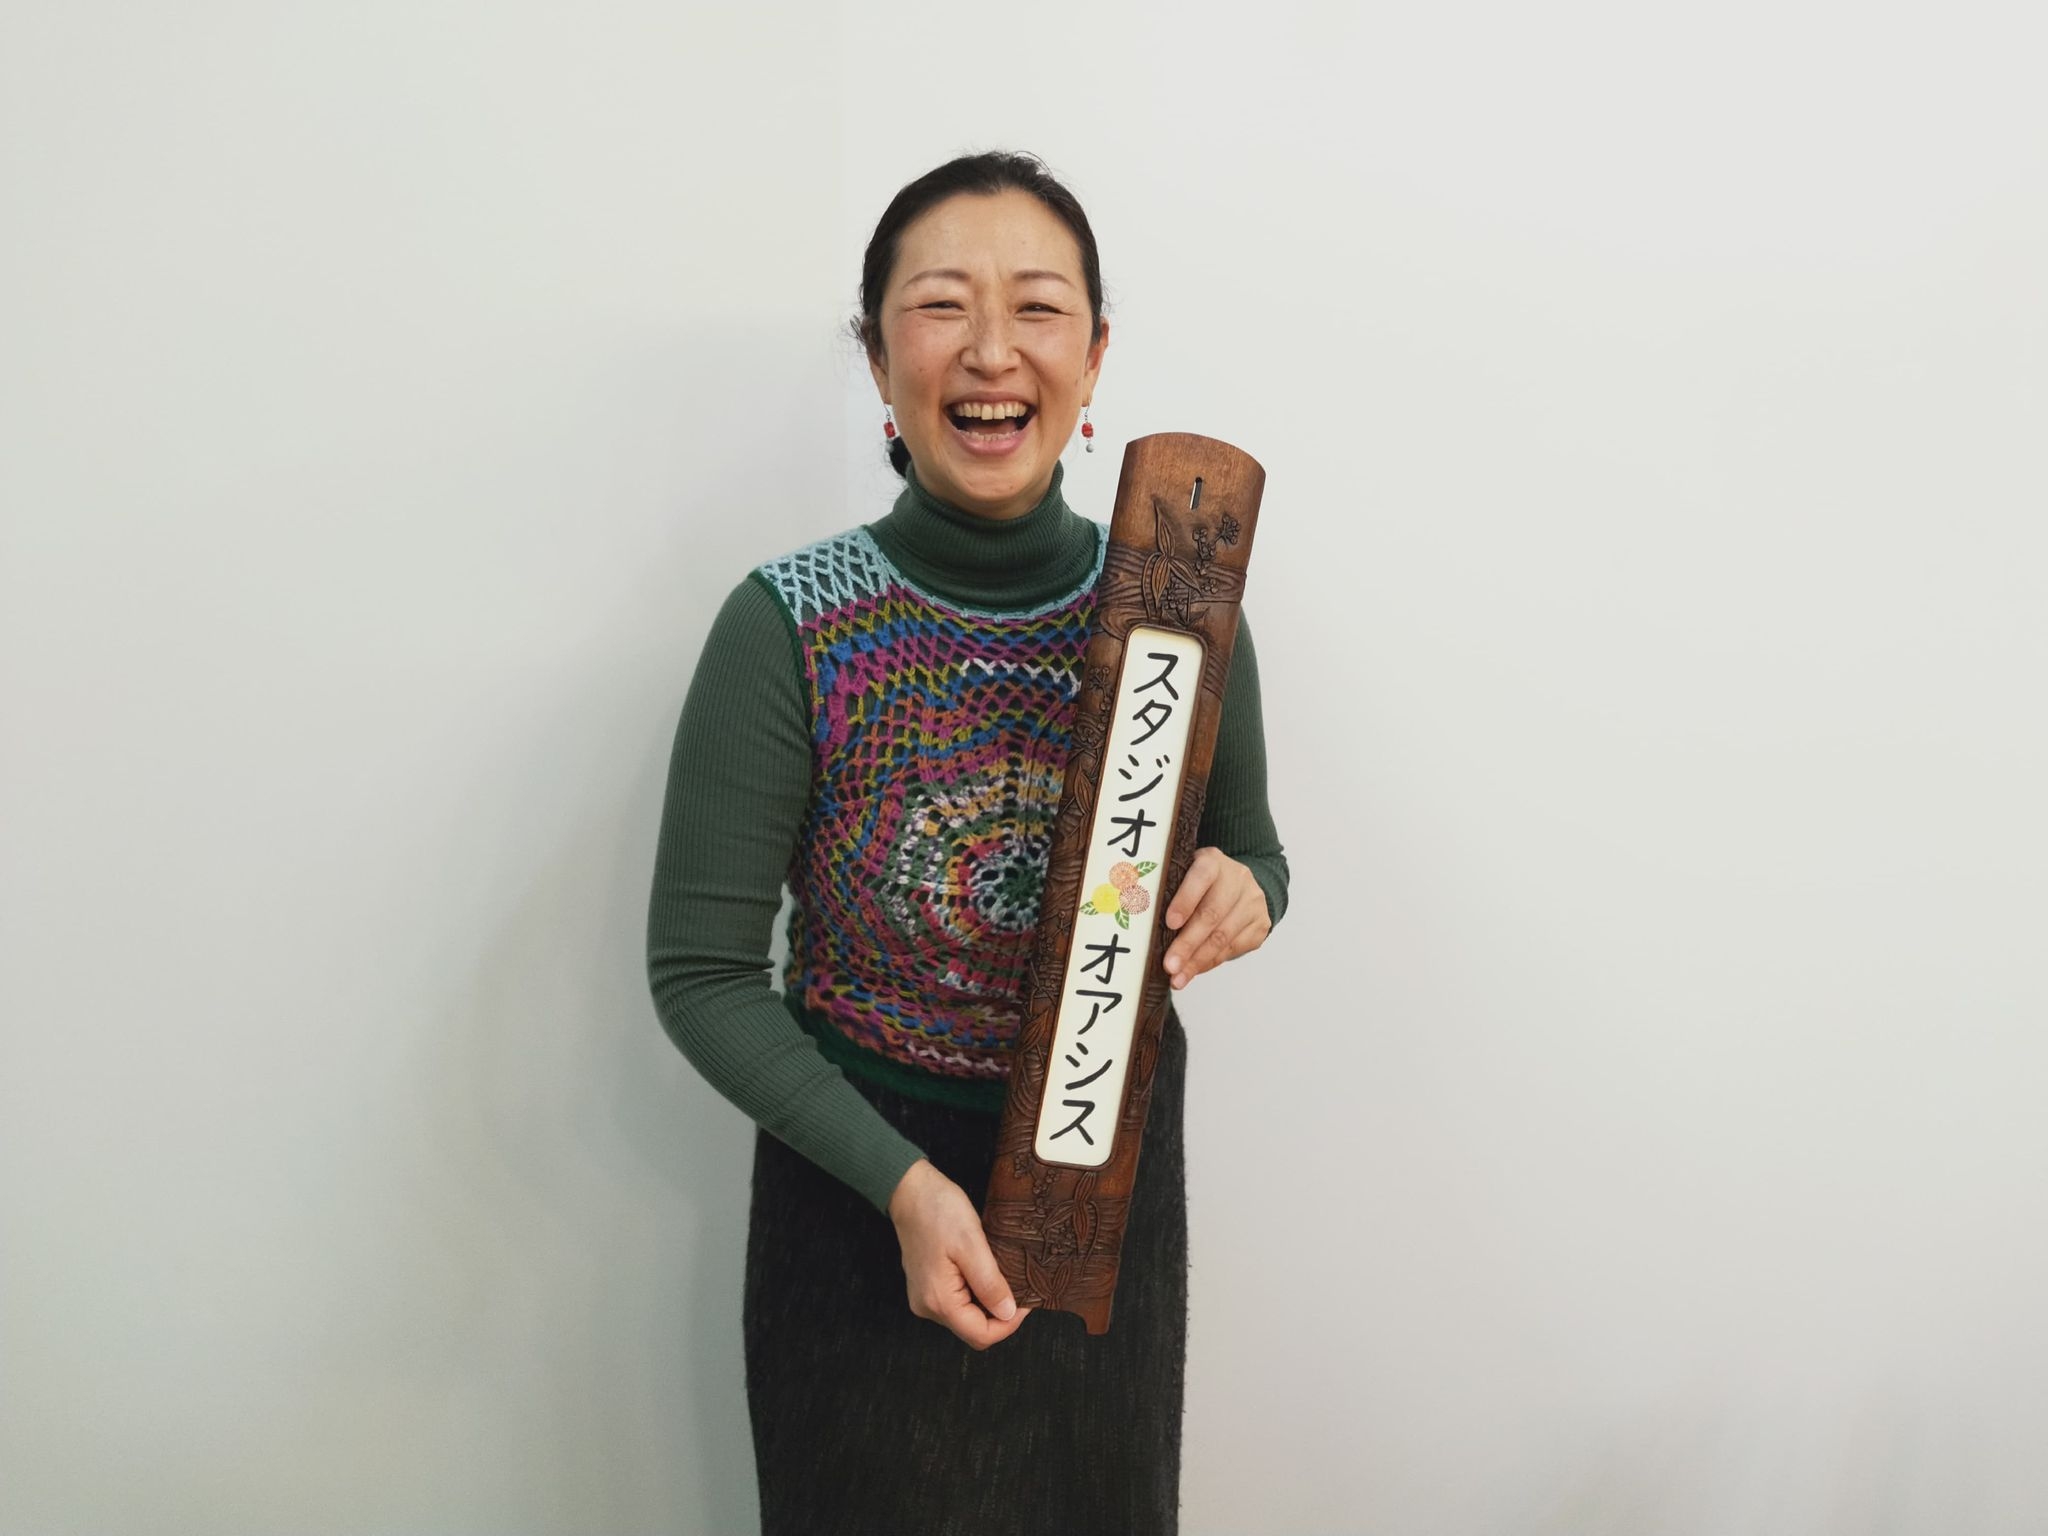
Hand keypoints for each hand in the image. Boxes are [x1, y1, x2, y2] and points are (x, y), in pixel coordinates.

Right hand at [887, 1159, 1033, 1349]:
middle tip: (1019, 1287)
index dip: (1009, 1324)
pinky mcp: (927, 1286)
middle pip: (973, 1329)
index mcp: (939, 1301)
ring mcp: (925, 1297)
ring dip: (988, 1303)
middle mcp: (928, 1307)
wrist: (909, 1189)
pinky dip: (975, 1294)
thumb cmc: (938, 1211)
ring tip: (1003, 1276)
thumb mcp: (972, 1244)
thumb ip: (990, 1284)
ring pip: (966, 1317)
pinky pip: (957, 1302)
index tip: (1026, 1300)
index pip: (981, 1335)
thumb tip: (1008, 1313)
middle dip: (1000, 1315)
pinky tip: (984, 1272)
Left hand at [1160, 846, 1271, 990]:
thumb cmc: (1199, 885)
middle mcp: (1237, 878)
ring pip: (1223, 936)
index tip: (1170, 923)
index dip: (1185, 900)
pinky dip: (1210, 963)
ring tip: (1178, 978)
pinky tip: (1194, 971)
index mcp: (1212, 861)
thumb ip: (1170, 893)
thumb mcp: (1185, 877)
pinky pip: (1233, 949)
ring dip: (1197, 961)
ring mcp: (1252, 902)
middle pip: (1212, 914)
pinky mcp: (1260, 924)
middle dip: (1188, 944)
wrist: (1239, 884)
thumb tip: (1146, 929)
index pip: (1201, 877)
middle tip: (1169, 965)